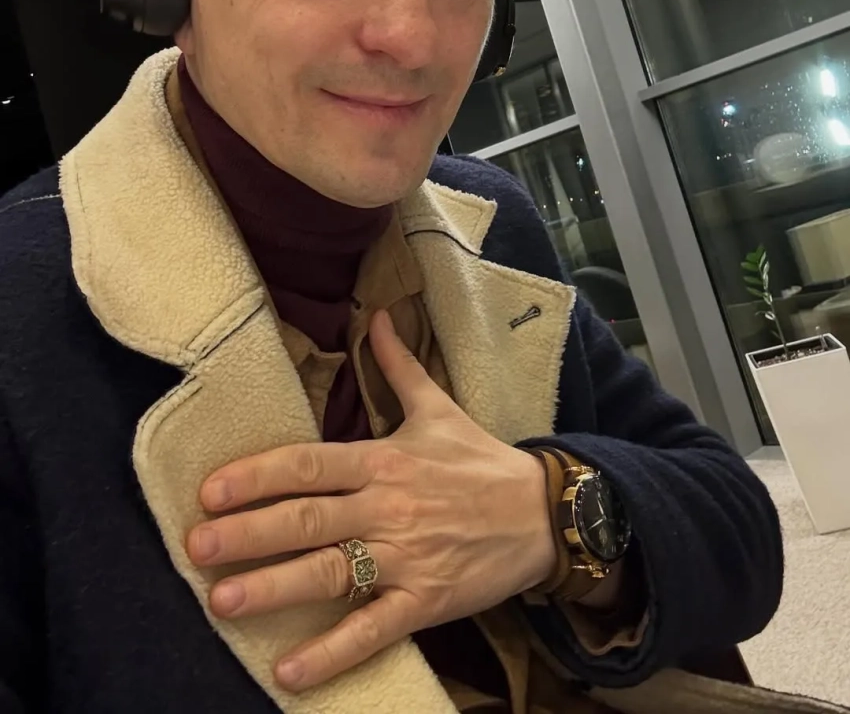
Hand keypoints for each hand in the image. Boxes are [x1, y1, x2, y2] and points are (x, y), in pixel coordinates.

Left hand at [186, 309, 556, 691]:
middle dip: (248, 533)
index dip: (258, 475)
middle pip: (307, 519)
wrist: (543, 512)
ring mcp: (405, 556)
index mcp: (384, 459)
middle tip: (196, 546)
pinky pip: (373, 629)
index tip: (210, 490)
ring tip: (222, 602)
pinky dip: (332, 653)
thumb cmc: (481, 460)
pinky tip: (289, 672)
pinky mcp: (426, 600)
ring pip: (331, 573)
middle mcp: (387, 506)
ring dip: (274, 588)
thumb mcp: (438, 406)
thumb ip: (398, 365)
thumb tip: (376, 314)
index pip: (310, 464)